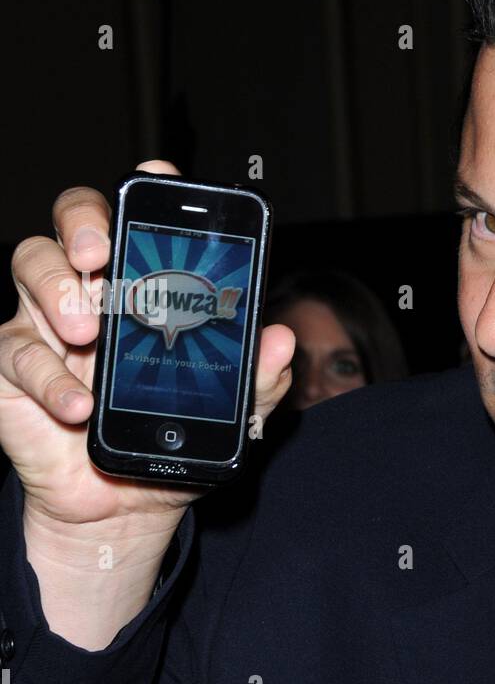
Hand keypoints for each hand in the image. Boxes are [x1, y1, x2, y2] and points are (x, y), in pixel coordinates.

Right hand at [0, 160, 294, 535]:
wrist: (124, 507)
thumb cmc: (170, 436)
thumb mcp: (227, 414)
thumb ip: (256, 378)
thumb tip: (280, 341)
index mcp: (144, 287)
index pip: (139, 219)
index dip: (143, 188)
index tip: (158, 176)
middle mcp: (91, 290)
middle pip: (74, 221)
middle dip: (85, 223)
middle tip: (103, 256)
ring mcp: (44, 324)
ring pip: (30, 264)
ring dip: (57, 290)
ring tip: (87, 332)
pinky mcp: (12, 369)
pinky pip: (14, 352)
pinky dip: (47, 377)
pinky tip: (77, 405)